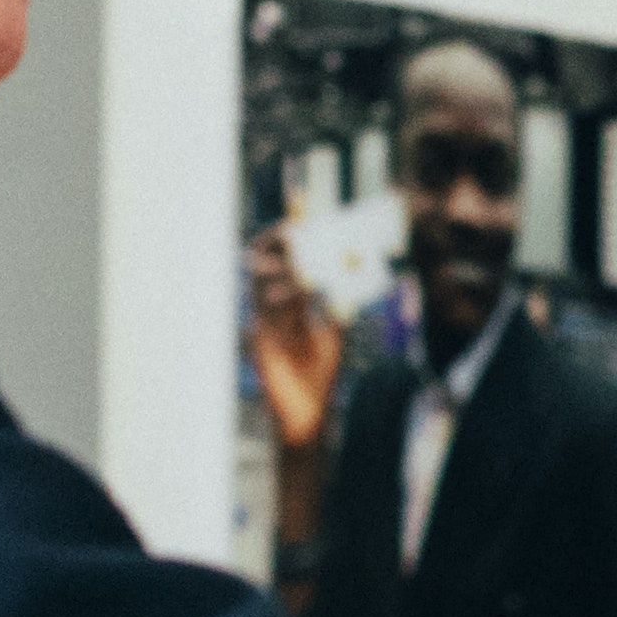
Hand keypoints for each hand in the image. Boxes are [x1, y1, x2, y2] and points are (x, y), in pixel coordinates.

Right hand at [243, 235, 344, 454]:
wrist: (308, 410)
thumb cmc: (318, 372)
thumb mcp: (335, 330)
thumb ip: (340, 303)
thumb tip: (356, 272)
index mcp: (285, 304)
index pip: (280, 260)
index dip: (284, 234)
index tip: (296, 205)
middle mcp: (269, 310)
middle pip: (261, 265)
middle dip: (275, 245)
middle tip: (294, 231)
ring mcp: (262, 325)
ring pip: (260, 286)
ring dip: (281, 271)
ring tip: (303, 266)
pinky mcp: (260, 343)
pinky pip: (265, 314)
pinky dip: (283, 299)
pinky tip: (302, 291)